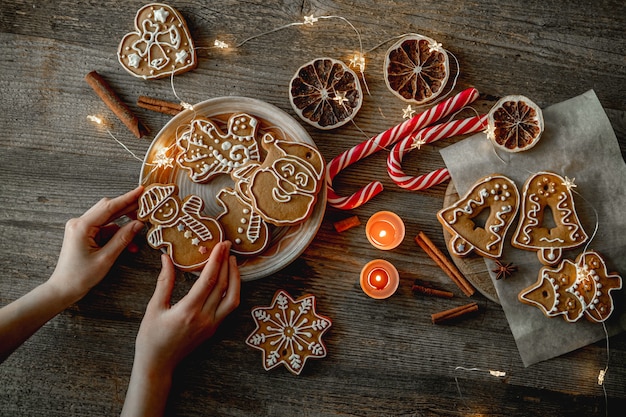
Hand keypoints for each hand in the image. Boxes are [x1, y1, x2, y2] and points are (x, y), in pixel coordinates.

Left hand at [47, 186, 144, 303]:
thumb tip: (138, 224)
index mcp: (82, 226)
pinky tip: (130, 244)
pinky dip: (117, 235)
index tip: (141, 190)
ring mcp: (81, 228)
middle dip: (128, 209)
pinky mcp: (85, 234)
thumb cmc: (80, 276)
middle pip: (109, 209)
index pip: (109, 207)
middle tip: (146, 206)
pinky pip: (105, 229)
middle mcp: (80, 223)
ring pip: (109, 220)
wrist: (63, 289)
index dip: (127, 198)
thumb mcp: (106, 258)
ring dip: (124, 226)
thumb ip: (123, 239)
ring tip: (140, 230)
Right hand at [135, 241, 240, 374]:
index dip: (216, 260)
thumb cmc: (151, 337)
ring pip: (232, 298)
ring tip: (232, 261)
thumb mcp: (154, 307)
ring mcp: (212, 325)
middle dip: (227, 263)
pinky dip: (232, 291)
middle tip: (228, 245)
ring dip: (235, 278)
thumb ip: (164, 282)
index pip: (208, 280)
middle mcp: (204, 318)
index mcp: (188, 311)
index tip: (220, 245)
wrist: (158, 364)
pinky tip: (228, 280)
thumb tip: (167, 258)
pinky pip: (229, 307)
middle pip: (223, 286)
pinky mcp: (214, 329)